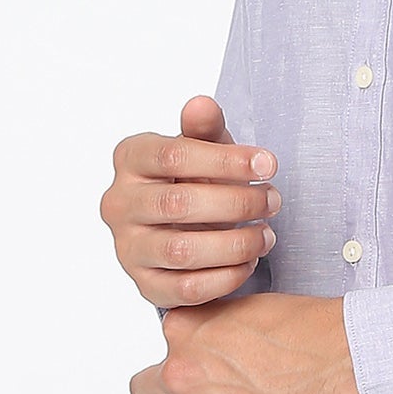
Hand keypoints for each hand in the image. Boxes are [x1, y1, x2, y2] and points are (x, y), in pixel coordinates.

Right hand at [98, 95, 280, 309]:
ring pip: (182, 251)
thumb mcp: (202, 147)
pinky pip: (187, 289)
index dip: (226, 160)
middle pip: (179, 204)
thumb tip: (202, 104)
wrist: (180, 225)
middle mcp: (119, 203)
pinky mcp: (146, 284)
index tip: (268, 164)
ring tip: (267, 234)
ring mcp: (128, 248)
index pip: (173, 155)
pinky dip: (227, 277)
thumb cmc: (192, 179)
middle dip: (237, 203)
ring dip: (236, 243)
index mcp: (130, 159)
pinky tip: (250, 260)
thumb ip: (204, 128)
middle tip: (274, 201)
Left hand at [129, 291, 362, 393]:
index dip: (184, 357)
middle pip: (141, 393)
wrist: (340, 359)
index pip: (162, 347)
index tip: (206, 366)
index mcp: (184, 328)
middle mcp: (180, 369)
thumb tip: (212, 341)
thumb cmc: (307, 329)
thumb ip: (213, 325)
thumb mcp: (244, 306)